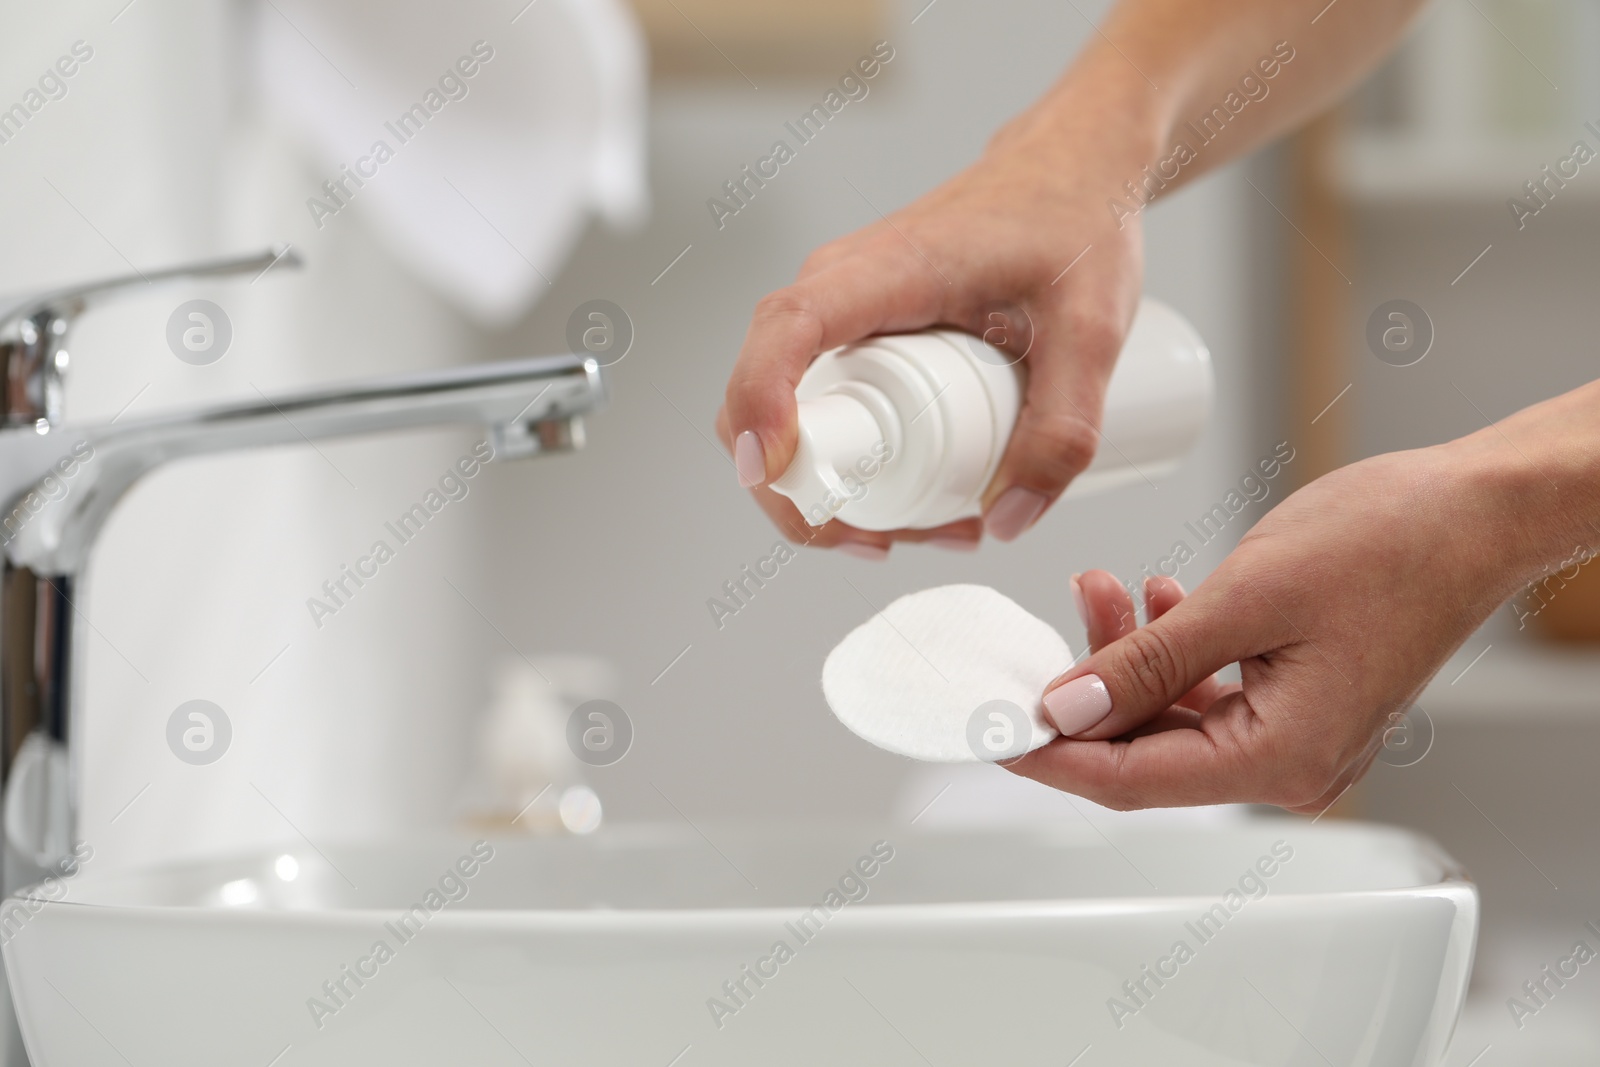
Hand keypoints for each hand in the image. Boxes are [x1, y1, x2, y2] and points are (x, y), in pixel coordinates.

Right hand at [717, 77, 1161, 555]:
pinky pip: (824, 410)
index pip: (788, 328)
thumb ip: (1066, 427)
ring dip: (831, 491)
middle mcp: (841, 288)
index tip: (777, 468)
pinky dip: (850, 469)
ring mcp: (843, 315)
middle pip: (761, 395)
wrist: (1076, 169)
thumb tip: (1008, 520)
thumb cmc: (1076, 220)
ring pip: (791, 416)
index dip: (762, 400)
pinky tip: (917, 504)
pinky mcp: (859, 338)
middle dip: (803, 491)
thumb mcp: (1095, 329)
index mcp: (887, 268)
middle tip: (888, 543)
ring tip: (932, 529)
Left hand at [1008, 441, 1554, 811]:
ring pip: (1171, 713)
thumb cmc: (1393, 545)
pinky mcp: (1295, 699)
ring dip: (1126, 655)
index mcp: (1280, 759)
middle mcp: (1290, 764)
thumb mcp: (1242, 600)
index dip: (1050, 753)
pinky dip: (1171, 648)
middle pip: (1144, 750)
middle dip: (1085, 689)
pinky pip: (1208, 690)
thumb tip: (1068, 706)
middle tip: (1035, 636)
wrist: (1473, 511)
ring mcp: (1295, 735)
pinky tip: (1152, 598)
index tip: (989, 726)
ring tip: (1100, 587)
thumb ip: (1145, 662)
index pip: (1128, 780)